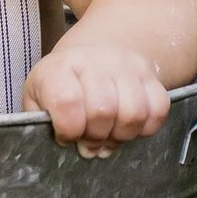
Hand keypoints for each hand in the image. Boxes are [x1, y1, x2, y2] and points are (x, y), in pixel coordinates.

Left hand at [23, 41, 170, 157]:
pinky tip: (127, 127)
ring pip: (134, 114)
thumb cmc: (61, 84)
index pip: (68, 101)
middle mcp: (95, 61)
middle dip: (96, 137)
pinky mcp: (151, 75)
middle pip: (104, 111)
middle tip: (89, 142)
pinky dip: (145, 128)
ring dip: (120, 136)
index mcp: (60, 68)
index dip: (69, 130)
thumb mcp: (38, 97)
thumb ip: (42, 121)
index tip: (66, 137)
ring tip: (108, 136)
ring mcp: (127, 66)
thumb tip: (62, 144)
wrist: (94, 54)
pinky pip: (158, 110)